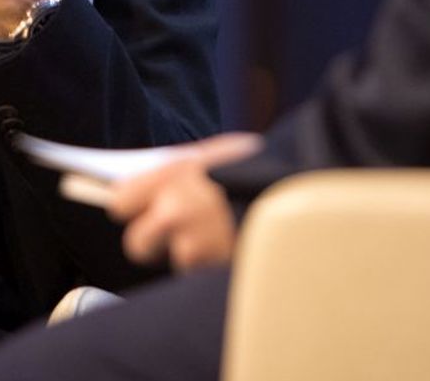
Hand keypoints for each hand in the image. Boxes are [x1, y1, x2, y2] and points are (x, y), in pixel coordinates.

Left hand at [108, 132, 263, 270]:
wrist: (309, 187)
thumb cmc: (261, 166)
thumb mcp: (218, 154)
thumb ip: (178, 169)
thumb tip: (137, 185)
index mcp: (175, 173)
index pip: (120, 202)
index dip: (131, 208)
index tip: (135, 210)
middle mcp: (180, 208)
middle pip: (137, 244)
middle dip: (153, 242)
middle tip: (175, 234)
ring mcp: (201, 242)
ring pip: (177, 262)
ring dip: (195, 256)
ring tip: (219, 238)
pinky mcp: (221, 269)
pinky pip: (206, 276)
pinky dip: (217, 268)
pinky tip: (235, 249)